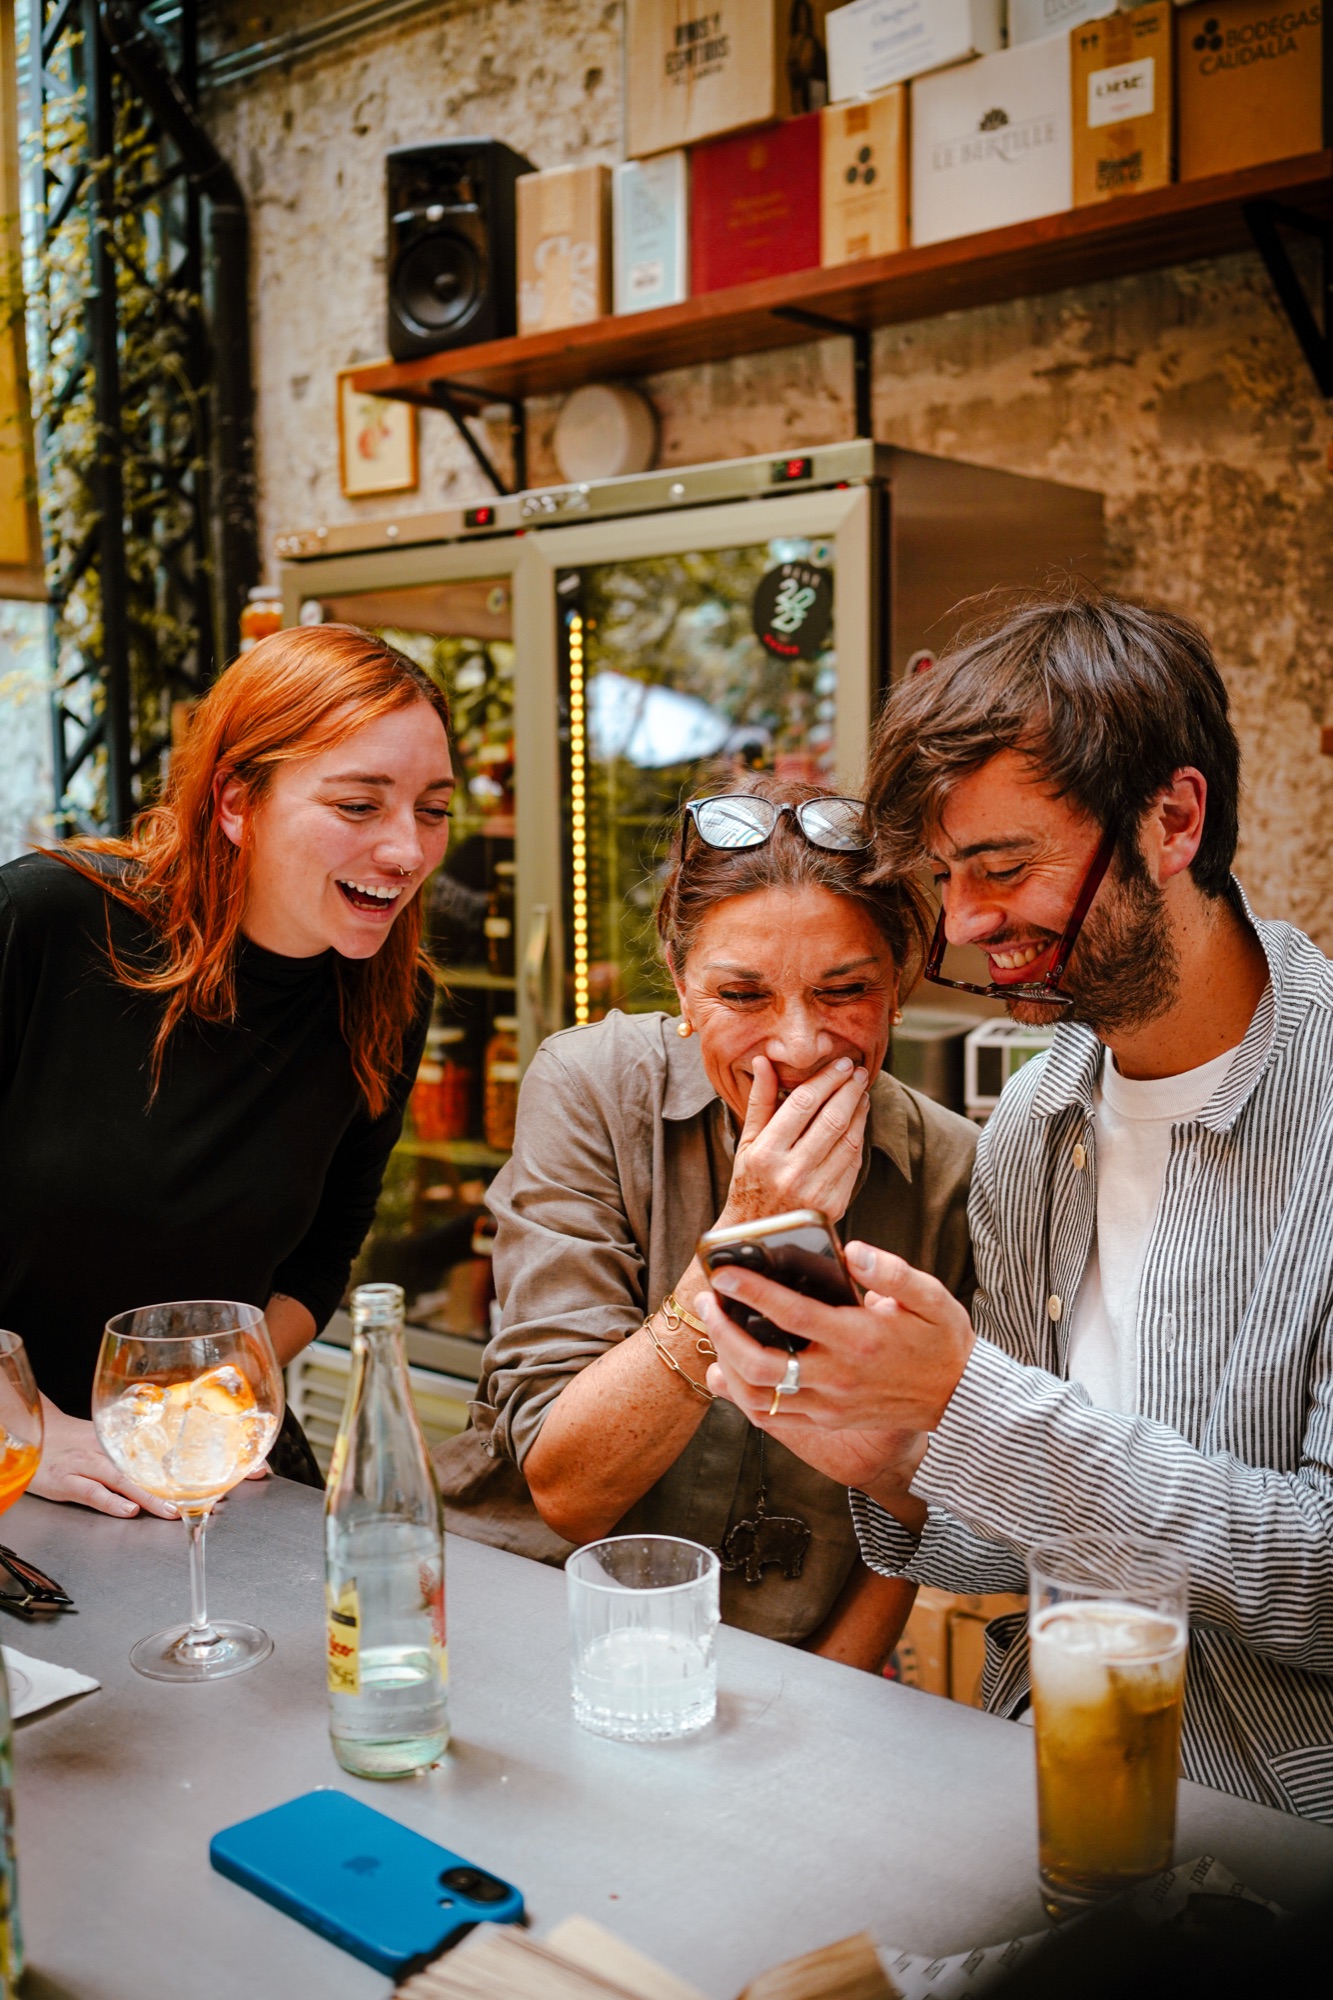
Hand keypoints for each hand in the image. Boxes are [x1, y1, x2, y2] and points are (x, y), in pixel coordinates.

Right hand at [30, 1399, 177, 1519]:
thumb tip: (169, 1460)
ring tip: (167, 1509)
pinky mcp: (64, 1481)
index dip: (178, 1470)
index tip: (202, 1484)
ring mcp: (83, 1465)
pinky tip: (128, 1510)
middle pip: (140, 1468)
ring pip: (120, 1479)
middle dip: (168, 1487)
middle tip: (190, 1502)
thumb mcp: (104, 1438)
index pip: (152, 1454)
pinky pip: (91, 1492)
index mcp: (117, 1440)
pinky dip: (110, 1502)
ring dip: (146, 1496)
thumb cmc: (74, 1440)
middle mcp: (103, 1450)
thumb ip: (131, 1447)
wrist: (35, 1435)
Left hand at [696, 1241, 976, 1505]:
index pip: (792, 1314)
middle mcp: (839, 1376)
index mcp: (860, 1337)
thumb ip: (892, 1270)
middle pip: (761, 1363)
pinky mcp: (828, 1420)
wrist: (960, 1399)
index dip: (752, 1292)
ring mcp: (830, 1404)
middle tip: (707, 1300)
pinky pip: (773, 1416)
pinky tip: (727, 1373)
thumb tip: (852, 1250)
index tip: (723, 1272)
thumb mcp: (932, 1296)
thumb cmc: (943, 1341)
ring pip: (759, 1396)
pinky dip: (742, 1397)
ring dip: (726, 1364)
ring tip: (714, 1331)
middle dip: (723, 1330)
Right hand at [719, 1054, 870, 1227]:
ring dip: (860, 1111)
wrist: (757, 1234)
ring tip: (862, 1092)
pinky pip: (853, 1163)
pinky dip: (859, 1138)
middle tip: (859, 1071)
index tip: (841, 1063)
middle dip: (849, 1089)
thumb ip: (759, 1101)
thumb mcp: (747, 1142)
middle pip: (831, 1119)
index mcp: (766, 1153)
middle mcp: (791, 1173)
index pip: (803, 1103)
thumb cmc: (749, 1183)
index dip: (826, 1079)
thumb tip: (763, 1061)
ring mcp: (815, 1191)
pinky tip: (859, 1122)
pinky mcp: (834, 1205)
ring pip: (848, 1140)